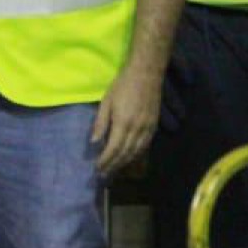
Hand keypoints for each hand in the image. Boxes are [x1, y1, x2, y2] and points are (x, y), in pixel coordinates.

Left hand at [90, 64, 161, 178]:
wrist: (146, 74)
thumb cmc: (122, 85)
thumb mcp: (106, 101)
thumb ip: (100, 123)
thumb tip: (93, 142)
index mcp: (123, 123)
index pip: (113, 149)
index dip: (105, 160)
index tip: (97, 168)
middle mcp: (137, 129)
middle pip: (125, 154)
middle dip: (113, 165)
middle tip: (103, 173)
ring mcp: (147, 129)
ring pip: (136, 152)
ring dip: (124, 163)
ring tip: (114, 169)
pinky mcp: (154, 126)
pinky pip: (145, 146)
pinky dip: (136, 155)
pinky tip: (129, 158)